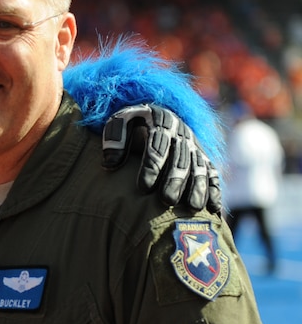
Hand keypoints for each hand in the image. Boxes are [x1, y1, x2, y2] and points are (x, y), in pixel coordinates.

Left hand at [101, 104, 221, 212]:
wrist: (155, 115)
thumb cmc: (132, 124)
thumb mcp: (120, 123)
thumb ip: (114, 139)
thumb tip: (110, 164)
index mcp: (161, 123)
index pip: (157, 146)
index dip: (151, 167)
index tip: (142, 188)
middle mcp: (182, 134)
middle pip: (181, 159)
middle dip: (175, 180)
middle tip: (167, 200)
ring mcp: (195, 147)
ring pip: (200, 168)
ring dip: (198, 188)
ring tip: (193, 207)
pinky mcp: (204, 158)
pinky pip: (213, 173)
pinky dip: (214, 190)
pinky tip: (213, 209)